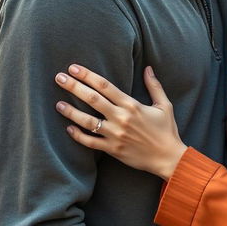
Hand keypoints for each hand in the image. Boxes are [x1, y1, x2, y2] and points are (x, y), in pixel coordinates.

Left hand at [54, 65, 186, 179]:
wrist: (168, 158)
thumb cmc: (167, 130)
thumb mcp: (164, 105)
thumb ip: (154, 86)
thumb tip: (148, 68)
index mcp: (132, 105)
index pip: (105, 86)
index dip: (88, 76)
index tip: (74, 68)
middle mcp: (121, 118)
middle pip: (93, 99)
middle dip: (74, 87)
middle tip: (59, 78)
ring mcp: (115, 135)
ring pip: (88, 122)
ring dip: (71, 112)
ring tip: (58, 104)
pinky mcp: (112, 150)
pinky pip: (91, 142)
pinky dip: (78, 136)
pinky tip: (69, 128)